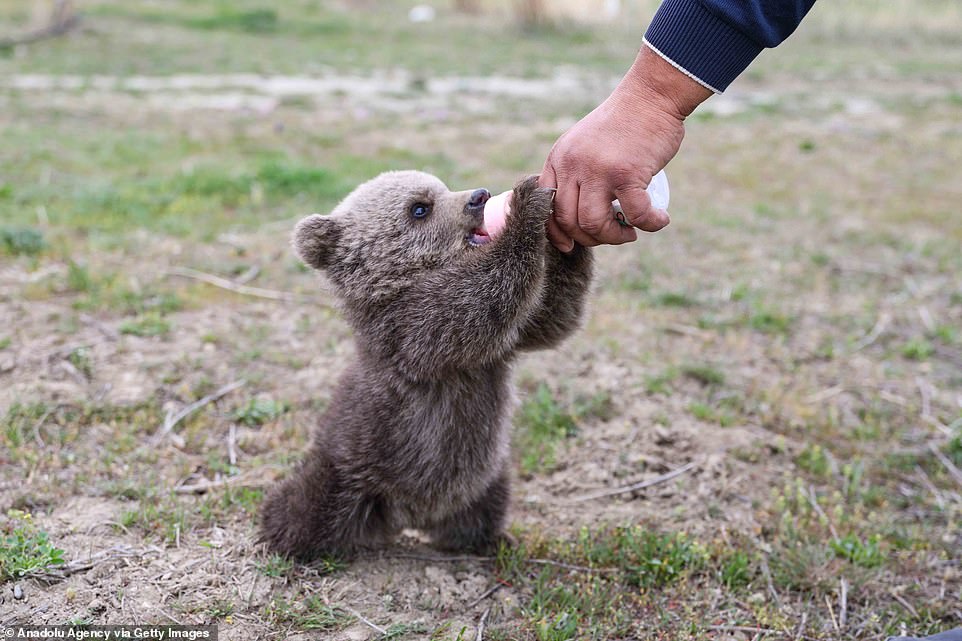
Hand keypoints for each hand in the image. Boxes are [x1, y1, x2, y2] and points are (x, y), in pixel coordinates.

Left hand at [540, 44, 711, 251]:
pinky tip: (659, 220)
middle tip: (613, 233)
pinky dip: (650, 223)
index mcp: (559, 158)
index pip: (544, 206)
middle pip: (569, 220)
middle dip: (590, 238)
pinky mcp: (627, 173)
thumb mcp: (583, 143)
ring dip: (614, 237)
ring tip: (630, 232)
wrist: (650, 95)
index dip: (555, 232)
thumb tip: (577, 212)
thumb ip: (574, 171)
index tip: (570, 244)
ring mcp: (598, 169)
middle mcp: (573, 165)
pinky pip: (635, 214)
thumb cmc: (623, 122)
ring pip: (594, 224)